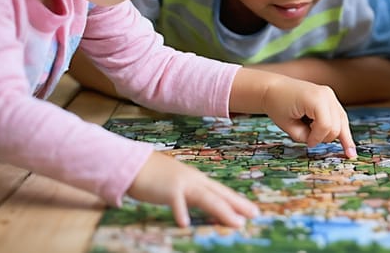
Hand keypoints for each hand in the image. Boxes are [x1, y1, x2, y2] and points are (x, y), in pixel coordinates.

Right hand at [128, 151, 258, 227]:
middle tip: (254, 215)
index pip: (222, 191)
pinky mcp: (167, 190)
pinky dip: (180, 212)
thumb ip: (191, 194)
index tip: (252, 210)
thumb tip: (204, 205)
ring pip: (206, 198)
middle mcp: (194, 181)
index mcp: (197, 180)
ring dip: (222, 210)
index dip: (238, 201)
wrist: (135, 164)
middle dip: (238, 205)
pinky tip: (185, 224)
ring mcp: (182, 184)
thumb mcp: (179, 184)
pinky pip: (175, 202)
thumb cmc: (156, 176)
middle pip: (220, 194)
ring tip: (235, 223)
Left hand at [260, 79, 355, 157]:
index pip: (325, 125)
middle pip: (336, 125)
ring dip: (335, 135)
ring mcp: (330, 96)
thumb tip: (318, 141)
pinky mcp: (330, 99)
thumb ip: (304, 136)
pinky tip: (350, 148)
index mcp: (316, 98)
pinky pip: (340, 118)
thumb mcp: (288, 125)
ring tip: (344, 151)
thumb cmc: (278, 105)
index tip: (307, 143)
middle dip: (324, 137)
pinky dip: (343, 131)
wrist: (274, 88)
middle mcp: (327, 95)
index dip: (317, 138)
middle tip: (310, 139)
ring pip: (342, 122)